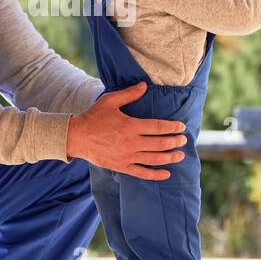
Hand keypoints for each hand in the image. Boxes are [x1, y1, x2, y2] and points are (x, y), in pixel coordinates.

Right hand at [66, 82, 187, 179]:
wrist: (76, 137)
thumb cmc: (93, 117)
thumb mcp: (110, 101)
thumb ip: (129, 94)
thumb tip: (144, 85)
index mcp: (131, 126)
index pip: (158, 127)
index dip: (172, 128)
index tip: (182, 127)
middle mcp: (131, 143)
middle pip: (160, 144)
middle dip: (174, 142)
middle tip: (184, 140)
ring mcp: (127, 156)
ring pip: (154, 159)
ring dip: (170, 157)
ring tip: (180, 155)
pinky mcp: (122, 167)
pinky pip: (142, 173)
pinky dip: (156, 174)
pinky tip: (166, 173)